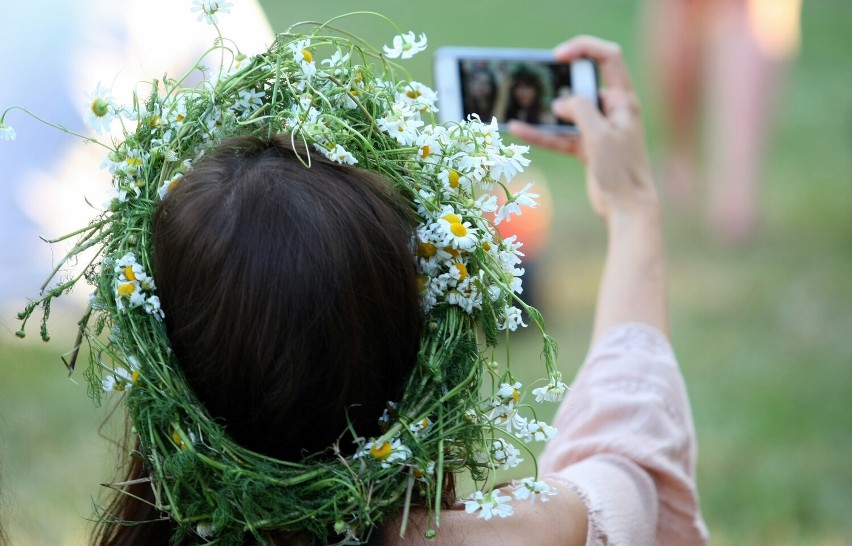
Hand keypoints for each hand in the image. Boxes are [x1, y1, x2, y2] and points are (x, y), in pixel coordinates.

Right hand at [509, 36, 656, 222]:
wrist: (627, 208)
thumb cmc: (621, 170)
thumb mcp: (599, 134)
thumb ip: (579, 110)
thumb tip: (559, 104)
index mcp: (623, 100)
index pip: (607, 58)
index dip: (583, 48)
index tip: (558, 56)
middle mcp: (612, 110)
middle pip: (583, 83)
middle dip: (560, 81)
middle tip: (538, 82)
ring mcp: (599, 129)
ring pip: (568, 112)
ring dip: (545, 111)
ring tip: (520, 105)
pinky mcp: (587, 148)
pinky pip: (560, 136)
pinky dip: (541, 134)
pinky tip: (519, 130)